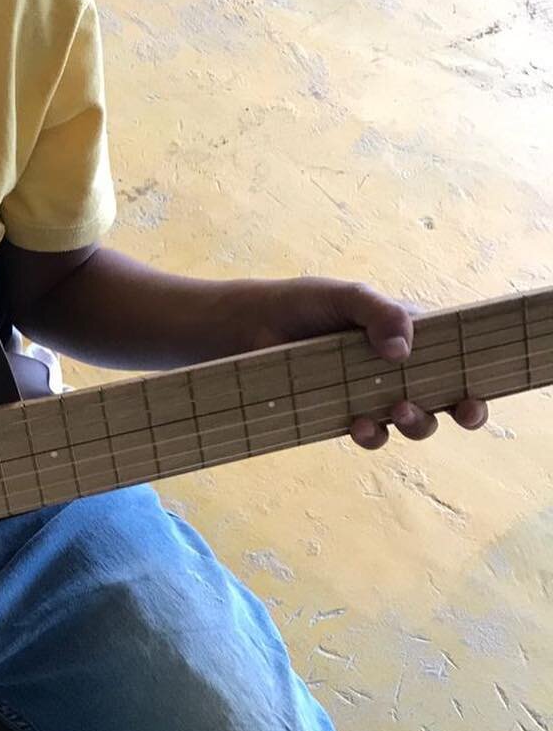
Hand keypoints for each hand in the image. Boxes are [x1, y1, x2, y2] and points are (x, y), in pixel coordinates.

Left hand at [245, 277, 488, 449]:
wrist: (248, 329)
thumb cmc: (301, 304)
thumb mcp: (346, 297)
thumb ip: (380, 312)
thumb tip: (404, 350)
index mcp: (409, 333)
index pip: (456, 353)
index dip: (476, 374)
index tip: (481, 390)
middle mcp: (397, 367)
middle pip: (447, 394)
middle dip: (463, 409)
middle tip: (461, 410)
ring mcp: (371, 393)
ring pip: (413, 420)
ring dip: (416, 423)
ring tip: (398, 411)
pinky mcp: (344, 414)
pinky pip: (371, 433)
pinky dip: (372, 433)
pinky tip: (359, 424)